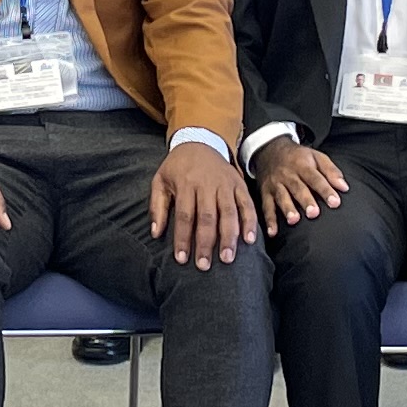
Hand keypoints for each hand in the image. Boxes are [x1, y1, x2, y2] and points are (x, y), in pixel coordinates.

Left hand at [148, 142, 259, 268]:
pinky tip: (250, 240)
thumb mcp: (160, 180)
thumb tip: (156, 233)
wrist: (200, 140)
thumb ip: (157, 206)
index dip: (183, 239)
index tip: (182, 259)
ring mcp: (225, 184)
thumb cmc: (177, 167)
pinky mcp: (239, 184)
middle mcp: (207, 184)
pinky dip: (250, 222)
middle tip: (205, 265)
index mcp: (186, 183)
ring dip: (229, 237)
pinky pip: (246, 204)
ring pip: (229, 213)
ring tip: (227, 258)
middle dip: (206, 243)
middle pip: (207, 217)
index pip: (185, 216)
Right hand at [252, 138, 347, 230]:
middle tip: (314, 213)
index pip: (316, 178)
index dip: (325, 190)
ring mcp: (276, 184)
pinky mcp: (265, 192)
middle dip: (305, 201)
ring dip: (287, 209)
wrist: (269, 150)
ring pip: (282, 197)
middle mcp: (288, 175)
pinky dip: (269, 220)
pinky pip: (266, 207)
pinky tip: (272, 232)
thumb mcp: (316, 156)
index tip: (335, 202)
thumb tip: (344, 187)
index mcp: (302, 165)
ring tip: (293, 220)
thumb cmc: (298, 157)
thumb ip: (331, 171)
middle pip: (298, 188)